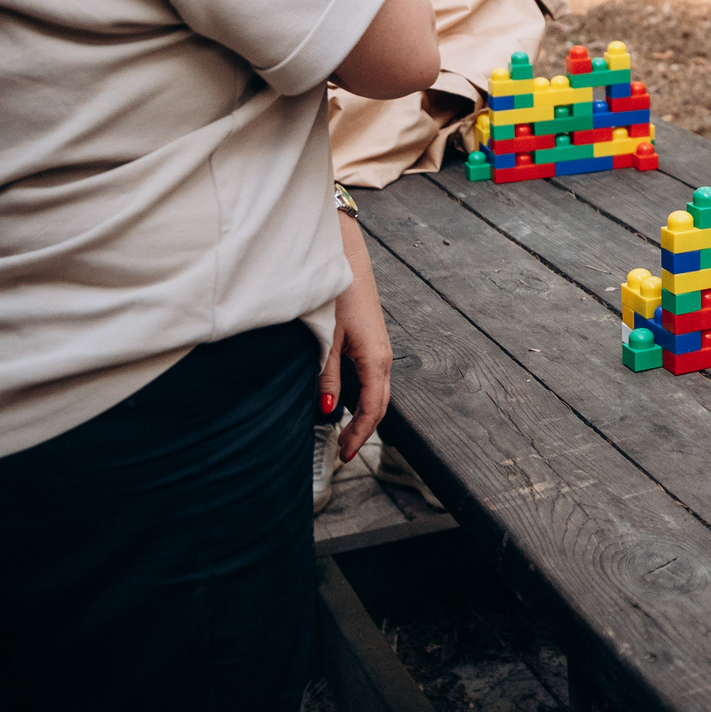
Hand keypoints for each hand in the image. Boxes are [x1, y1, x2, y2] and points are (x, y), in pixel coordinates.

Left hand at [322, 214, 395, 461]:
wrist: (347, 256)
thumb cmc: (337, 292)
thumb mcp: (327, 337)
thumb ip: (327, 374)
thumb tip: (328, 407)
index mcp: (375, 360)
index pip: (372, 410)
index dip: (360, 435)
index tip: (345, 455)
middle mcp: (384, 357)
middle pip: (380, 405)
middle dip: (364, 431)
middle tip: (344, 452)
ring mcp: (381, 348)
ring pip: (379, 392)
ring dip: (364, 414)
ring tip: (344, 432)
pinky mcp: (374, 340)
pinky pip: (374, 377)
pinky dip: (364, 396)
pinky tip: (346, 400)